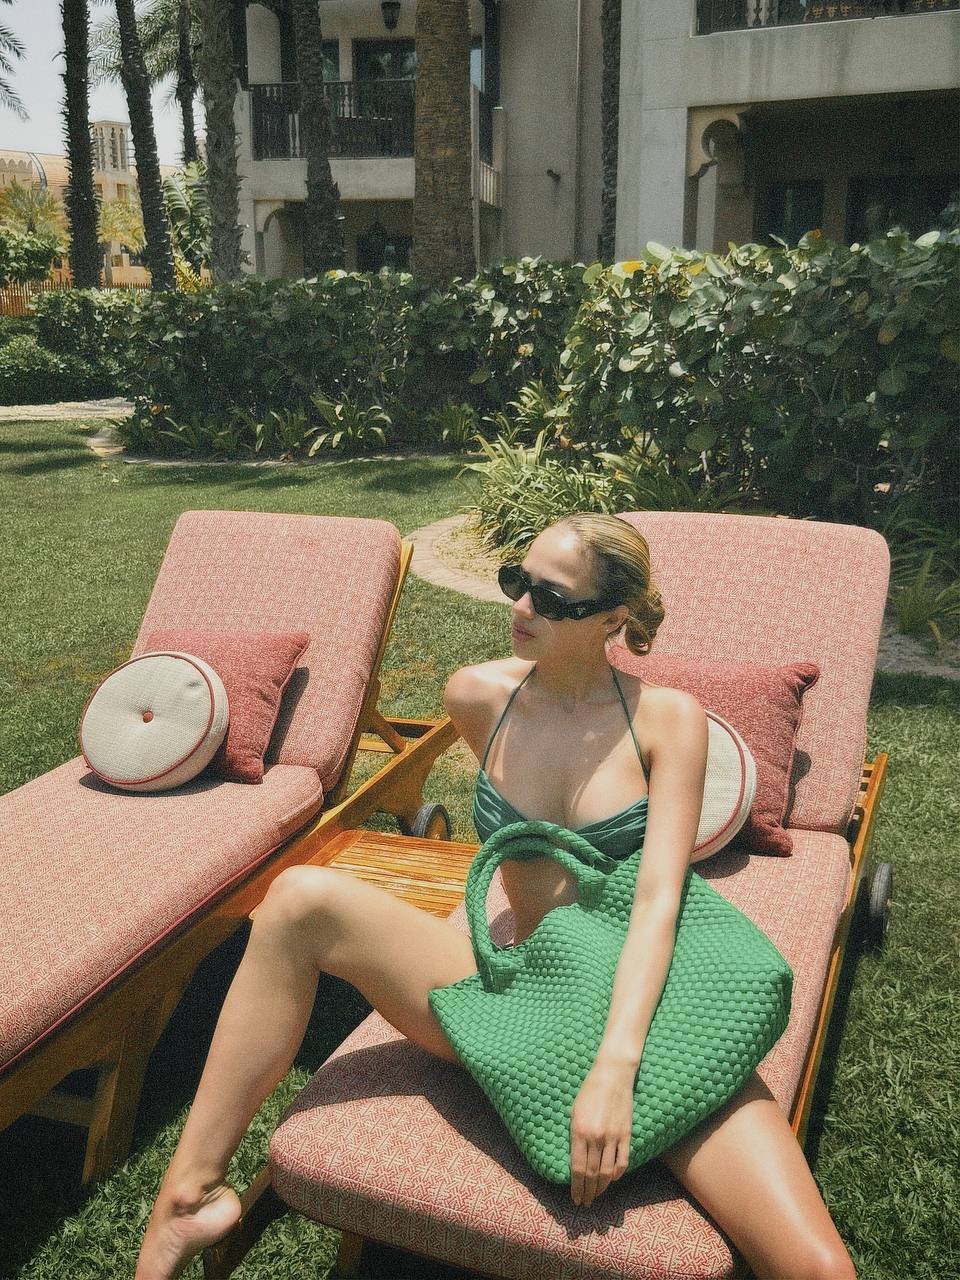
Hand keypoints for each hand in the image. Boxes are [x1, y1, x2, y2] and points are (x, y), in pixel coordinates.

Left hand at [569, 1059, 634, 1207]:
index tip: (575, 1199)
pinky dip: (617, 1174)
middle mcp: (596, 1137)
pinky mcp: (626, 1134)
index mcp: (579, 1132)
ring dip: (602, 1188)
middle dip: (588, 1192)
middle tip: (585, 1203)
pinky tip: (612, 1179)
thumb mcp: (574, 1113)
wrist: (612, 1075)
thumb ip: (575, 1138)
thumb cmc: (589, 1092)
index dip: (576, 1187)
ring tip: (597, 1196)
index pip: (578, 1169)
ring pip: (607, 1172)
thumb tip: (575, 1162)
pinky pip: (622, 1161)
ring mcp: (613, 1137)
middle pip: (592, 1174)